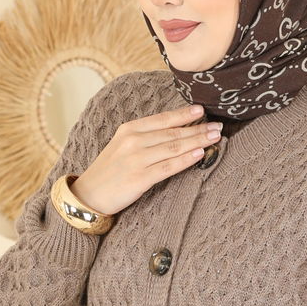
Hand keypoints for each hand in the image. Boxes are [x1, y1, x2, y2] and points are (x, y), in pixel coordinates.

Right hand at [68, 103, 222, 214]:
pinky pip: (168, 167)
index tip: (201, 110)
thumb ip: (144, 138)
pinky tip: (200, 153)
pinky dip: (186, 159)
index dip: (184, 114)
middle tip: (218, 125)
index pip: (162, 119)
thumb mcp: (121, 146)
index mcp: (129, 130)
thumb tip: (173, 132)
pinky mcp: (140, 179)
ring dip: (197, 141)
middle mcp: (133, 141)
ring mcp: (137, 160)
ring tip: (215, 137)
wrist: (89, 195)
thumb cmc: (109, 172)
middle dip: (198, 128)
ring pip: (174, 147)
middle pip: (172, 133)